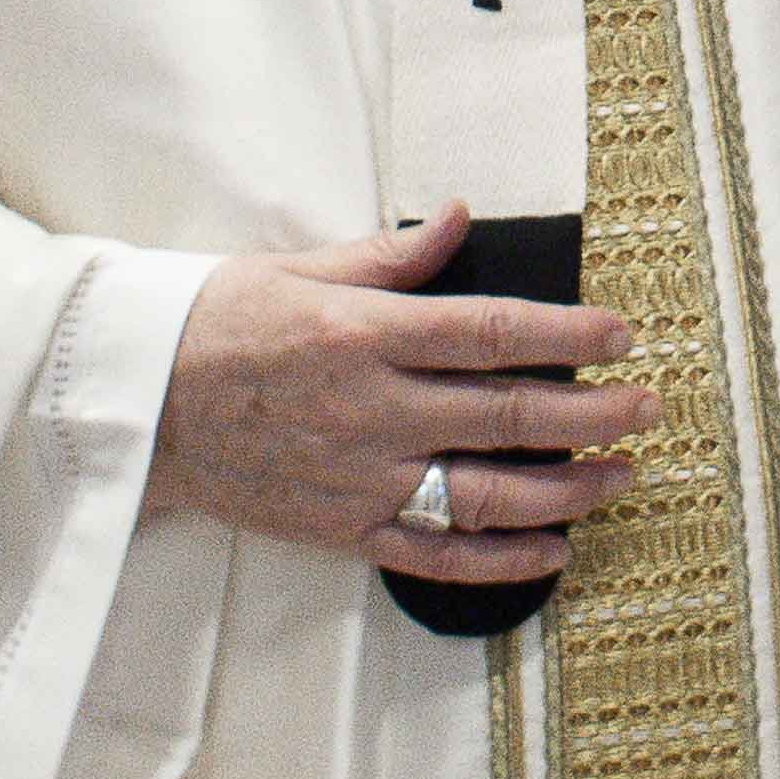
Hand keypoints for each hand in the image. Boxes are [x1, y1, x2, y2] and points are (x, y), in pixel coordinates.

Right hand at [149, 203, 657, 598]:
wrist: (132, 405)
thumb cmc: (212, 323)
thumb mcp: (296, 268)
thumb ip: (386, 257)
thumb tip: (456, 219)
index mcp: (364, 334)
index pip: (493, 332)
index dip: (569, 333)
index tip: (623, 334)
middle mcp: (371, 408)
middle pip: (509, 414)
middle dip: (593, 412)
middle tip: (647, 406)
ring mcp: (360, 477)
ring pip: (487, 492)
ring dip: (568, 488)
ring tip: (620, 476)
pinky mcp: (342, 529)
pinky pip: (436, 554)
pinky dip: (500, 559)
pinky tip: (552, 551)